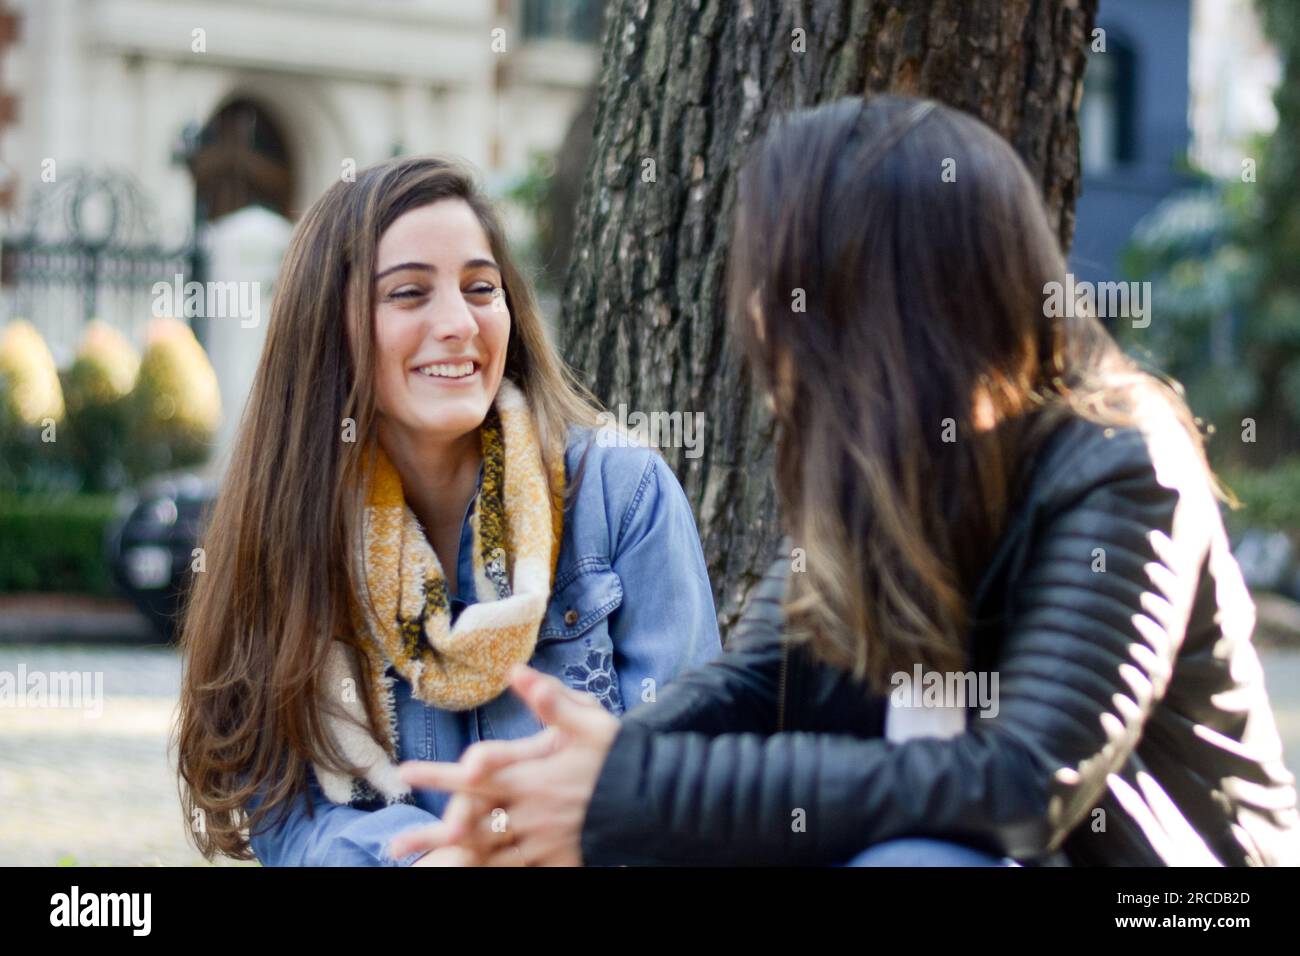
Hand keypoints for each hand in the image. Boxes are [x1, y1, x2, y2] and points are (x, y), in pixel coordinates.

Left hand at [392, 664, 620, 865]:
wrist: (654, 802)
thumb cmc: (618, 758)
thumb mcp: (588, 721)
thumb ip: (549, 700)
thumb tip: (516, 670)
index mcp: (532, 776)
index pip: (475, 774)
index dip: (438, 775)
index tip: (404, 773)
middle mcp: (530, 812)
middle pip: (471, 825)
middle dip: (432, 835)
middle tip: (396, 844)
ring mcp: (541, 841)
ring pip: (487, 854)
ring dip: (452, 859)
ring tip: (420, 864)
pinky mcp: (555, 860)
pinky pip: (514, 870)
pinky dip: (489, 872)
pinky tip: (468, 872)